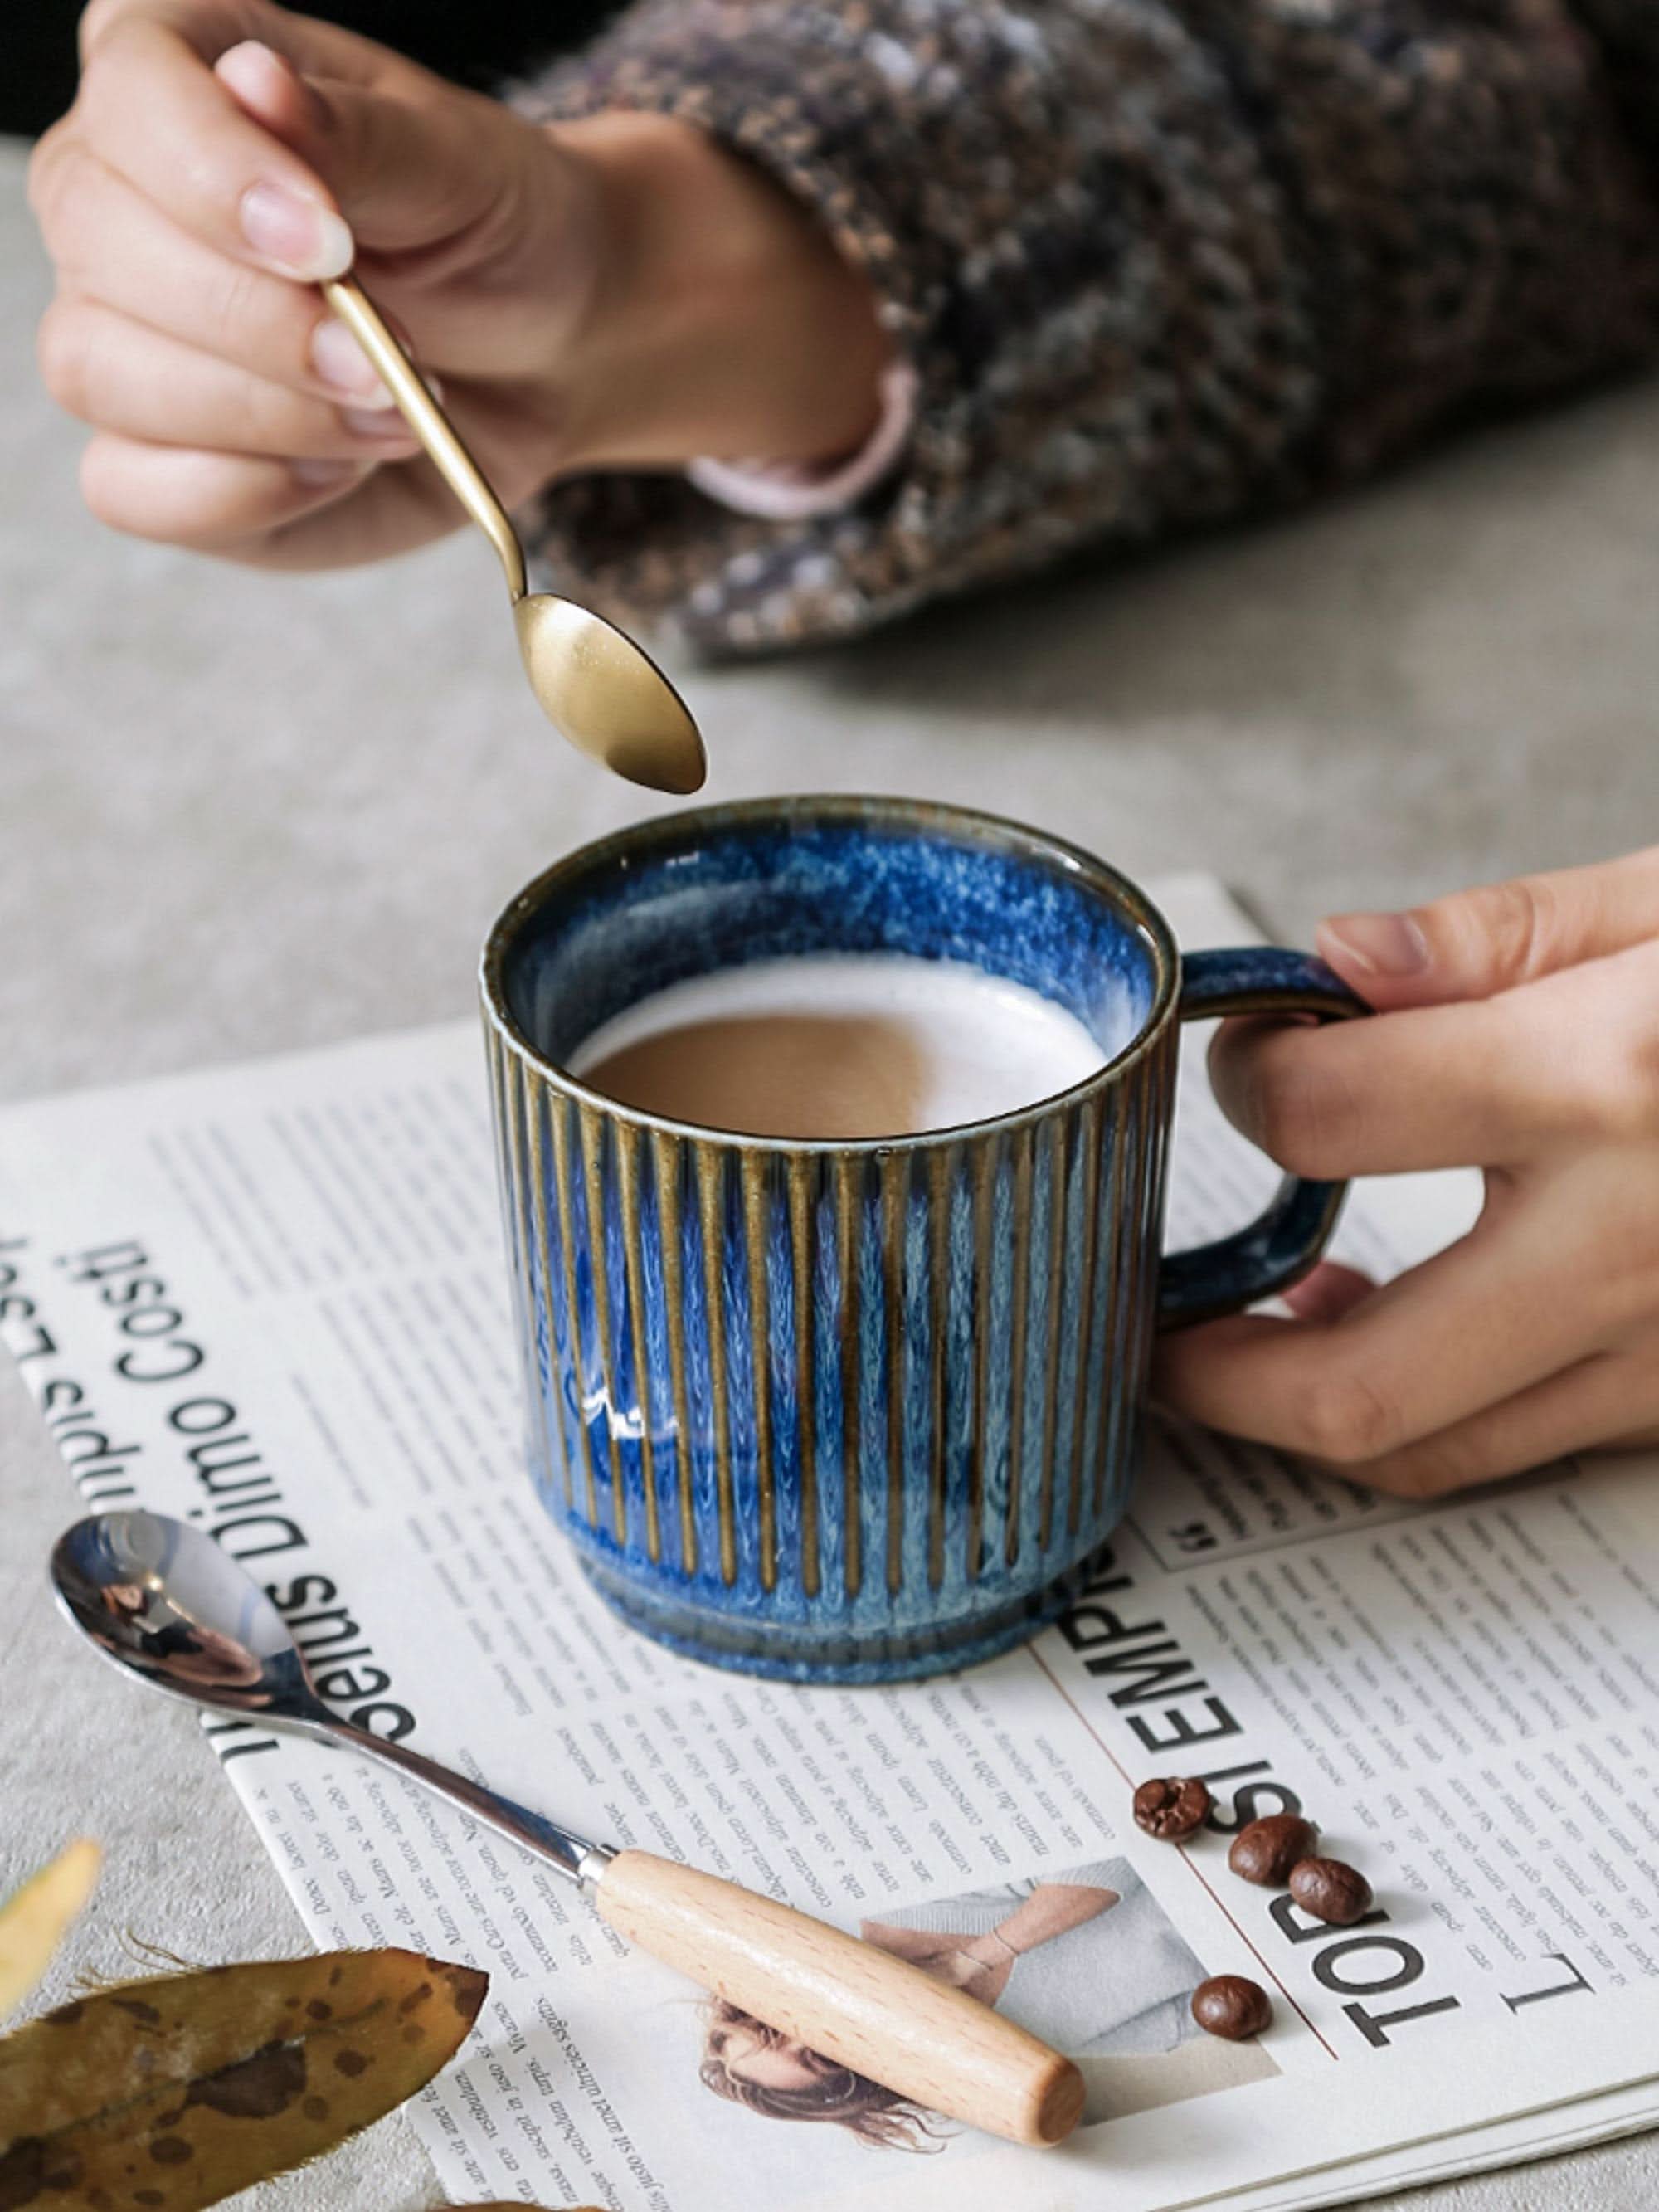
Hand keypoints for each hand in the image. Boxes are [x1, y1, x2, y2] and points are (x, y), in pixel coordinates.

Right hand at [29, 0, 887, 569]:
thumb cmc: (518, 231)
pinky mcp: (177, 459)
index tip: (339, 254)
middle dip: (269, 342)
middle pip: (106, 275)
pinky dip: (252, 502)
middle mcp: (132, 197)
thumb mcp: (480, 169)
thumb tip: (255, 101)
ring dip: (268, 426)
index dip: (220, 189)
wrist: (556, 337)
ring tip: (383, 409)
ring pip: (115, 396)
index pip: (127, 102)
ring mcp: (140, 334)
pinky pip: (152, 502)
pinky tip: (337, 468)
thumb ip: (366, 145)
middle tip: (390, 363)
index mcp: (187, 78)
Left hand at [1156, 848, 1658, 1494]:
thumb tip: (1330, 966)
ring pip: (1448, 1448)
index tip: (1246, 1061)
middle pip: (1360, 1388)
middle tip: (1152, 1328)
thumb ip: (1493, 939)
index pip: (1322, 1120)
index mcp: (1611, 1080)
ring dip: (1321, 1412)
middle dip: (1217, 1376)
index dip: (1247, 1087)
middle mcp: (1642, 1246)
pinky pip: (1542, 1437)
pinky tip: (1412, 1326)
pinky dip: (1445, 1408)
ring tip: (1264, 1332)